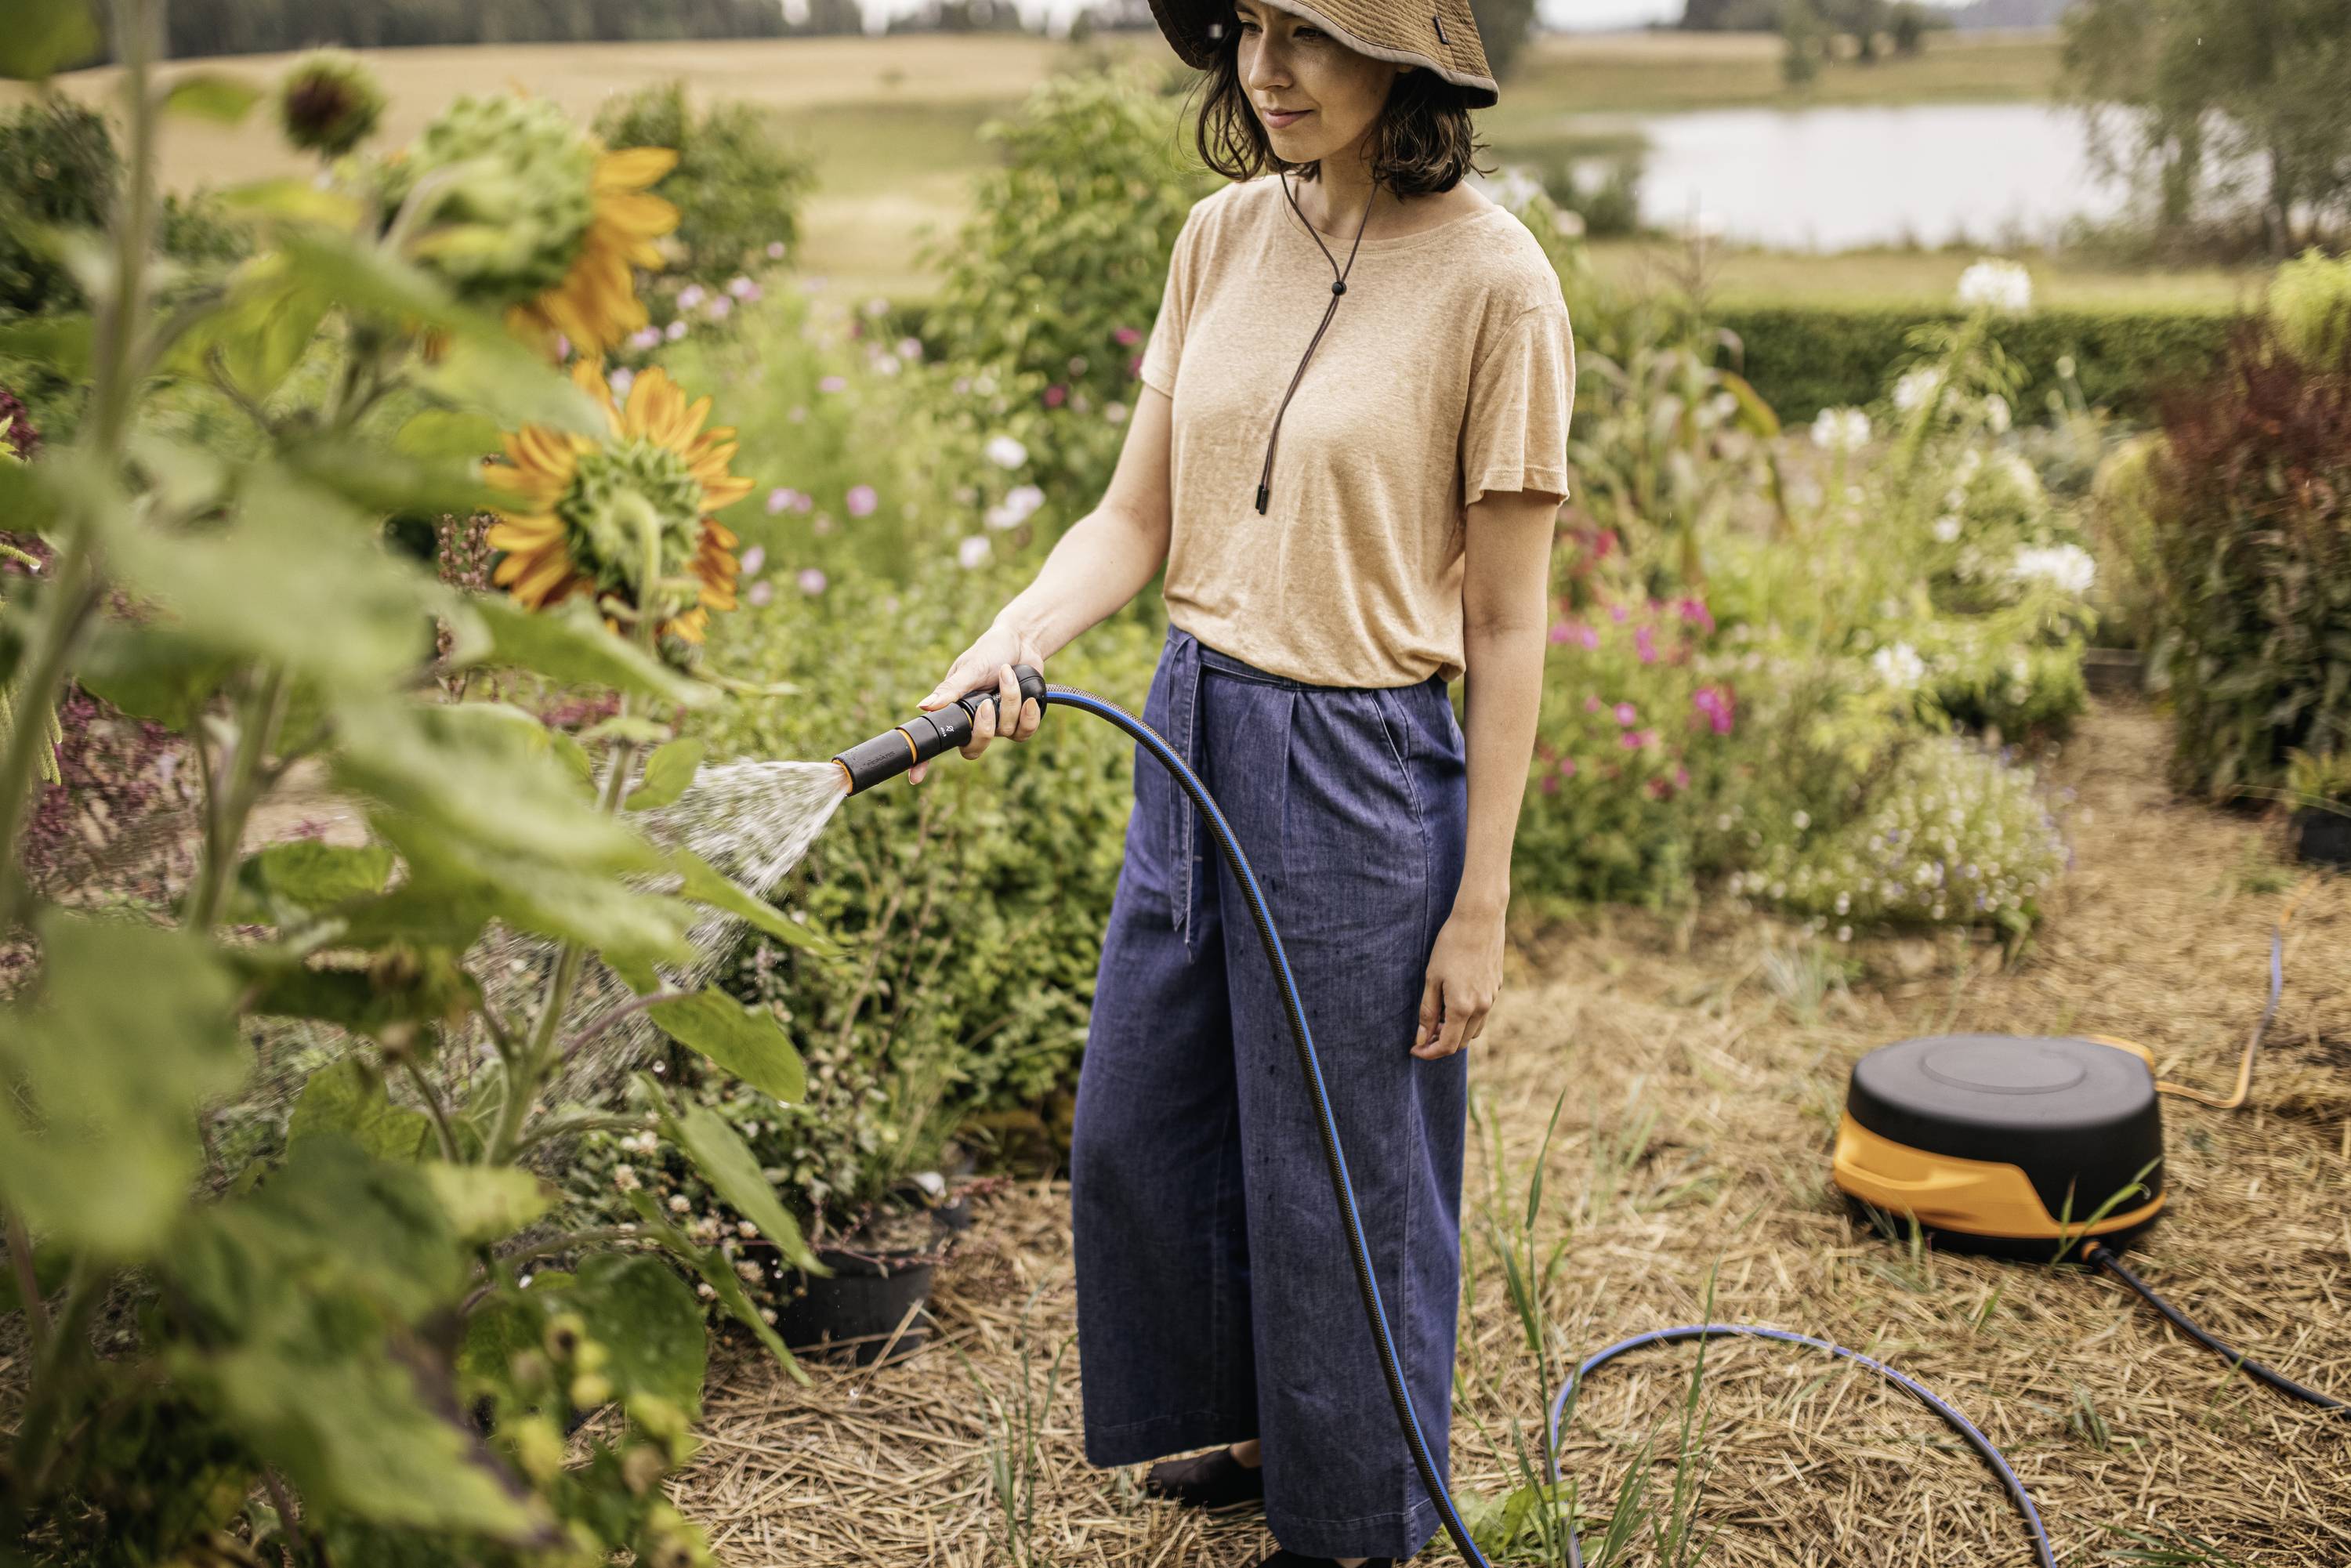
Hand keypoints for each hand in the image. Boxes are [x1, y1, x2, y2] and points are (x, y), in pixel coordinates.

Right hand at [907, 624, 1046, 785]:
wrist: (1020, 643)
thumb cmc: (989, 652)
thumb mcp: (968, 668)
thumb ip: (950, 689)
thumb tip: (923, 706)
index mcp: (956, 711)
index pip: (938, 741)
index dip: (925, 762)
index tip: (915, 778)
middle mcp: (975, 722)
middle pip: (974, 749)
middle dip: (984, 730)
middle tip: (988, 704)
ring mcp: (998, 724)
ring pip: (1003, 733)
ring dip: (1010, 703)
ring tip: (1007, 674)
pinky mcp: (1020, 721)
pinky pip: (1024, 732)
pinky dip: (1028, 715)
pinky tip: (1029, 699)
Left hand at [1412, 904, 1502, 1058]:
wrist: (1479, 919)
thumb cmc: (1451, 945)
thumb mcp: (1432, 978)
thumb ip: (1428, 1011)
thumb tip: (1422, 1038)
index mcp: (1463, 1007)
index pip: (1447, 1046)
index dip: (1429, 1052)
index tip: (1415, 1049)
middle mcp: (1482, 1007)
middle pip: (1461, 1042)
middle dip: (1441, 1045)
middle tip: (1422, 1036)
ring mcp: (1492, 998)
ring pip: (1474, 1030)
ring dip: (1455, 1033)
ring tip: (1437, 1021)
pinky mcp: (1497, 987)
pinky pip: (1482, 1014)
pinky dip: (1467, 1019)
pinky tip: (1453, 1004)